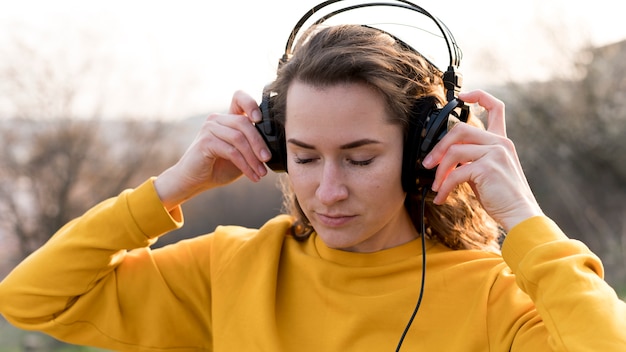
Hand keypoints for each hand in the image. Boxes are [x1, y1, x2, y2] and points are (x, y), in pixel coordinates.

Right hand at [154, 90, 270, 209]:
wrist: (195, 181)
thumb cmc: (219, 167)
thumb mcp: (241, 154)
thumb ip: (253, 145)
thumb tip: (275, 147)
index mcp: (227, 118)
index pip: (239, 97)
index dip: (251, 103)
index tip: (260, 119)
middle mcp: (217, 119)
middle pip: (243, 123)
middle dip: (259, 143)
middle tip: (267, 159)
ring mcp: (209, 128)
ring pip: (239, 138)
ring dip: (253, 158)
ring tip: (261, 172)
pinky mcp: (205, 142)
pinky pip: (231, 151)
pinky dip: (245, 165)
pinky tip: (252, 176)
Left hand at [422, 89, 543, 231]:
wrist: (520, 215)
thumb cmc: (503, 198)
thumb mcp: (488, 172)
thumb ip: (472, 159)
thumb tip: (445, 159)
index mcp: (501, 141)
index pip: (495, 107)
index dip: (478, 96)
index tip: (461, 97)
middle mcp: (500, 143)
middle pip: (460, 129)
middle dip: (439, 147)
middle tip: (428, 164)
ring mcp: (495, 153)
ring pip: (454, 151)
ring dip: (439, 171)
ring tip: (435, 186)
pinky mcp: (487, 168)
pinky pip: (455, 173)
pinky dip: (444, 187)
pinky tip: (441, 196)